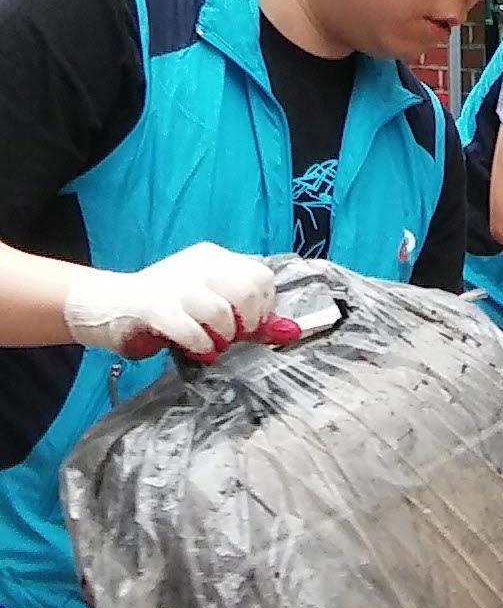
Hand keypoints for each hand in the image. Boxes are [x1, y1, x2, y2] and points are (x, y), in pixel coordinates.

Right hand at [64, 245, 281, 359]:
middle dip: (246, 325)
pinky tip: (197, 350)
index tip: (249, 326)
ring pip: (222, 312)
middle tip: (231, 338)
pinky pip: (192, 328)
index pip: (261, 277)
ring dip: (222, 338)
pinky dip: (200, 345)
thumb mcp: (210, 306)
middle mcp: (199, 264)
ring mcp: (176, 282)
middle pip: (248, 292)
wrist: (108, 304)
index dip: (263, 308)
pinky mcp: (154, 304)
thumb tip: (290, 330)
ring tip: (210, 345)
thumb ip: (247, 316)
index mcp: (215, 258)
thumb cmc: (165, 309)